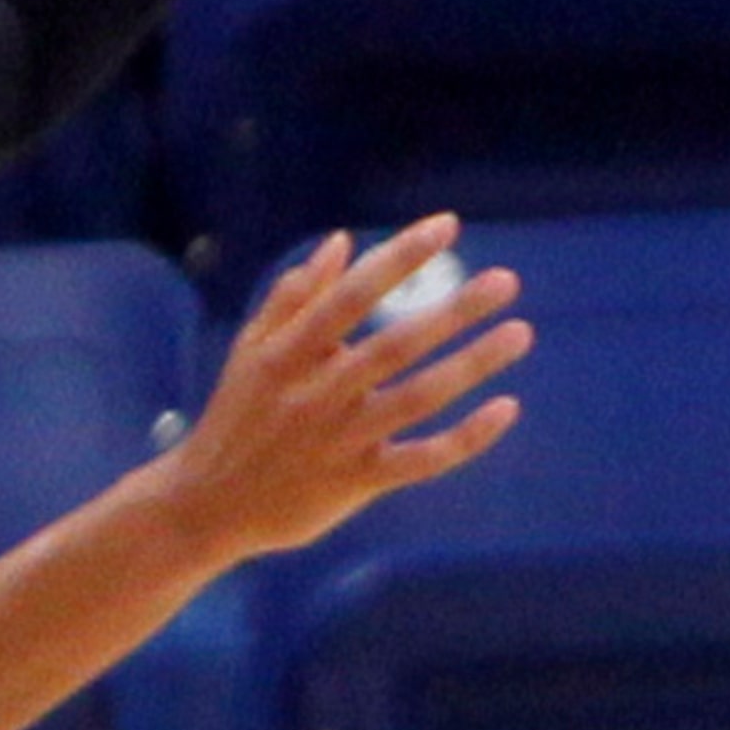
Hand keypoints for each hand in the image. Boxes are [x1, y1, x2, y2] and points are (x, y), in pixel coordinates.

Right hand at [166, 213, 530, 564]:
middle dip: (453, 310)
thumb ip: (293, 295)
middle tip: (505, 281)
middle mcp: (315, 393)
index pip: (350, 295)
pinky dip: (466, 438)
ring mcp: (339, 439)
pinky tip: (506, 408)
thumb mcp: (250, 350)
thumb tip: (340, 241)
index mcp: (286, 353)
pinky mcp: (356, 482)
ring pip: (418, 398)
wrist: (209, 503)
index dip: (399, 258)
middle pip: (395, 345)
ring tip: (520, 333)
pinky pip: (422, 459)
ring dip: (472, 365)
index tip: (446, 226)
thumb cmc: (236, 416)